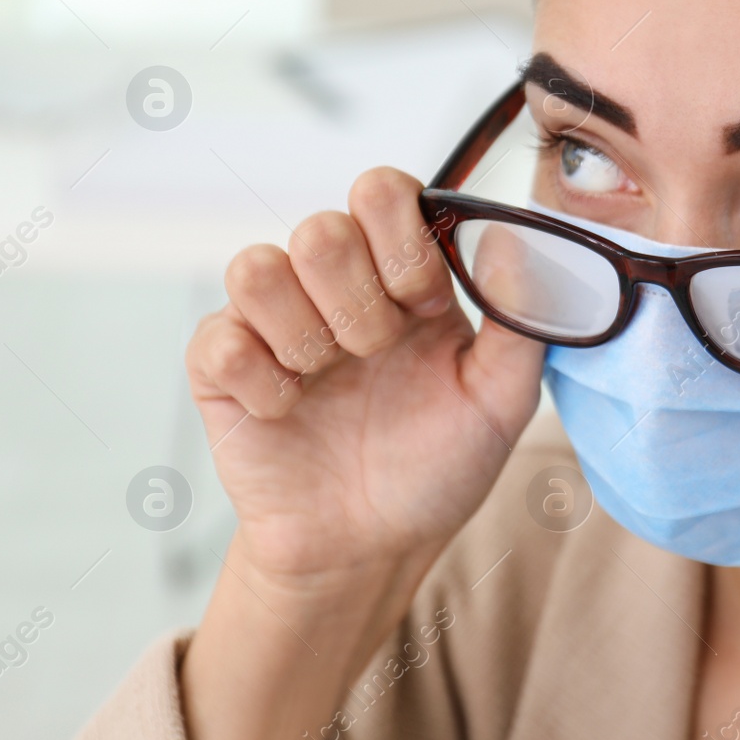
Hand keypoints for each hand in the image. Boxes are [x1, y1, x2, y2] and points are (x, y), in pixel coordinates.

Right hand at [185, 166, 544, 584]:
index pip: (382, 192)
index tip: (422, 305)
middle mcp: (334, 286)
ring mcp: (273, 324)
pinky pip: (218, 340)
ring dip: (303, 333)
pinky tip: (289, 411)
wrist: (376, 546)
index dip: (400, 241)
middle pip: (319, 227)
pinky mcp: (222, 371)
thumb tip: (516, 237)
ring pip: (256, 267)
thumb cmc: (438, 466)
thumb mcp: (502, 400)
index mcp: (402, 276)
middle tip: (376, 355)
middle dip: (357, 302)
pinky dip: (261, 380)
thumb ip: (521, 318)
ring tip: (328, 380)